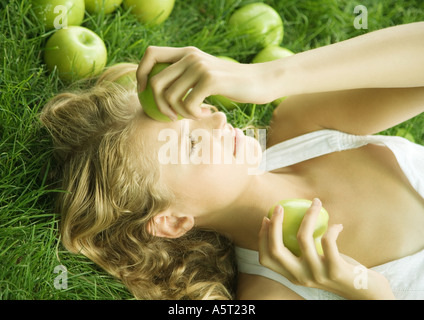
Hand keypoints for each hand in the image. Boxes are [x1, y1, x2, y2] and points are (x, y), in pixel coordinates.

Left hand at [136, 46, 272, 119]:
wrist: (259, 81)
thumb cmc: (230, 84)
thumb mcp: (204, 74)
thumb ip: (185, 76)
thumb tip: (157, 91)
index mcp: (186, 52)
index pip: (150, 54)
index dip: (141, 73)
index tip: (143, 93)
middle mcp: (190, 55)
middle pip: (155, 82)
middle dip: (158, 105)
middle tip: (171, 117)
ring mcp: (200, 66)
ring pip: (170, 96)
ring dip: (179, 113)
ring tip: (195, 115)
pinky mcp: (210, 79)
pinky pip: (188, 104)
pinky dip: (194, 115)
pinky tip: (207, 113)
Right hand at [258, 199, 394, 299]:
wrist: (365, 292)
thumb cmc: (338, 270)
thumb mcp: (315, 264)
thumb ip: (303, 251)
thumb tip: (290, 219)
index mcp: (292, 275)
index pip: (266, 258)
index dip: (262, 237)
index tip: (266, 218)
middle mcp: (300, 277)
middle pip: (276, 250)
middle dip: (274, 225)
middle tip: (278, 206)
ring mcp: (317, 275)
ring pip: (302, 238)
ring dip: (308, 215)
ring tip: (315, 203)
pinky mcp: (335, 271)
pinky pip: (327, 241)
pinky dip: (331, 229)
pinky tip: (337, 225)